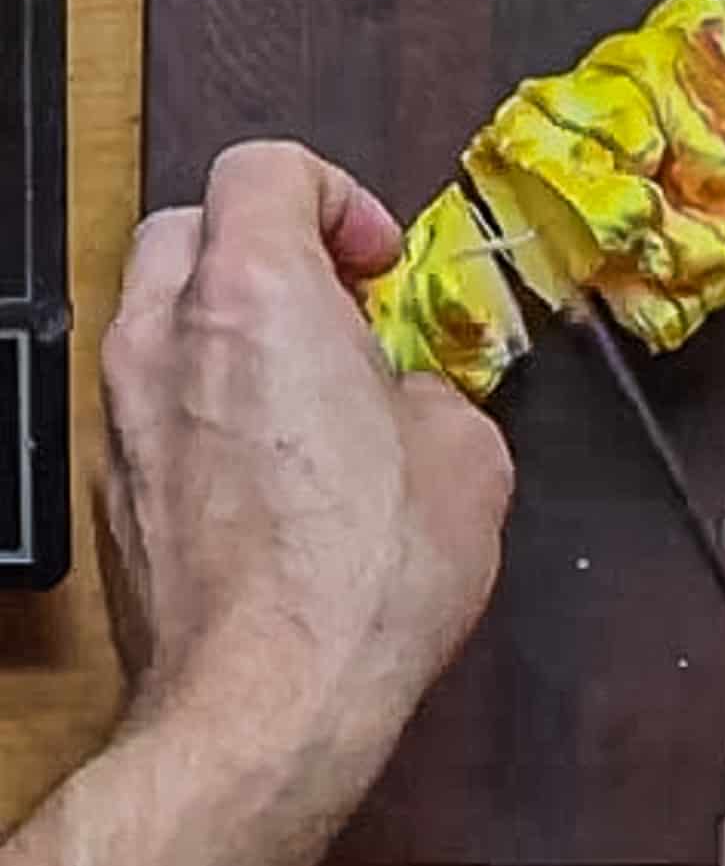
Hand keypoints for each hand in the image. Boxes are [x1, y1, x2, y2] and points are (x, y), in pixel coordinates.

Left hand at [93, 141, 512, 862]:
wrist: (263, 706)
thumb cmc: (362, 573)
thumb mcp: (464, 453)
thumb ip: (431, 389)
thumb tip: (406, 400)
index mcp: (256, 291)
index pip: (263, 166)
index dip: (334, 193)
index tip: (374, 257)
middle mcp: (168, 333)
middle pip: (195, 223)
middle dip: (268, 243)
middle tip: (336, 303)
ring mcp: (124, 408)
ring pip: (161, 307)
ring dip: (230, 317)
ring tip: (304, 384)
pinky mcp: (113, 480)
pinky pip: (150, 394)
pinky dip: (203, 390)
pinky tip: (268, 461)